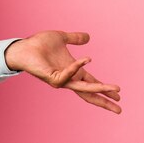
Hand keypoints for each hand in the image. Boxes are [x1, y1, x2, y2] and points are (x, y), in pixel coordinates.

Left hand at [4, 30, 120, 113]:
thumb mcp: (61, 38)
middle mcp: (68, 77)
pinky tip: (86, 60)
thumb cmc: (39, 43)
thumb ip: (75, 38)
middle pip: (90, 92)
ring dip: (99, 88)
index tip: (119, 94)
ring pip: (83, 88)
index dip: (105, 89)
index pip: (92, 82)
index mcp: (73, 70)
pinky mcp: (51, 77)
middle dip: (105, 100)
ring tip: (114, 88)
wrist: (24, 46)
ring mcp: (60, 79)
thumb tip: (88, 37)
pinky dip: (76, 68)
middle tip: (120, 108)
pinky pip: (66, 75)